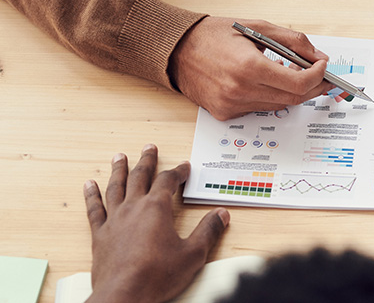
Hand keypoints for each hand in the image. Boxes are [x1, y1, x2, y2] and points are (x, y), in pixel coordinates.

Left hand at [84, 145, 229, 302]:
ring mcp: (114, 220)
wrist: (124, 296)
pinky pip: (95, 209)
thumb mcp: (193, 254)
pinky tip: (89, 185)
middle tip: (149, 148)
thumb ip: (208, 231)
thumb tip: (221, 215)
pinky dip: (92, 195)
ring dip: (119, 170)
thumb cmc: (156, 276)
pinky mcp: (100, 235)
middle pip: (140, 176)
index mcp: (157, 209)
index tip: (184, 167)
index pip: (169, 181)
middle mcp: (133, 208)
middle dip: (147, 161)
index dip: (178, 171)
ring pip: (116, 187)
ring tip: (119, 156)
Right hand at [169, 16, 333, 120]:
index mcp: (249, 67)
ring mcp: (232, 105)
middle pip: (293, 98)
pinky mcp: (225, 114)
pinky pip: (259, 109)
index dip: (318, 76)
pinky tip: (267, 81)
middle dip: (313, 87)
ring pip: (278, 105)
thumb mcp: (257, 27)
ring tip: (293, 73)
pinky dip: (270, 96)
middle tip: (320, 75)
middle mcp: (240, 90)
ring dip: (292, 91)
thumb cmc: (214, 35)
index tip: (323, 66)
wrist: (176, 49)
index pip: (298, 83)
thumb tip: (318, 57)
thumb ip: (293, 41)